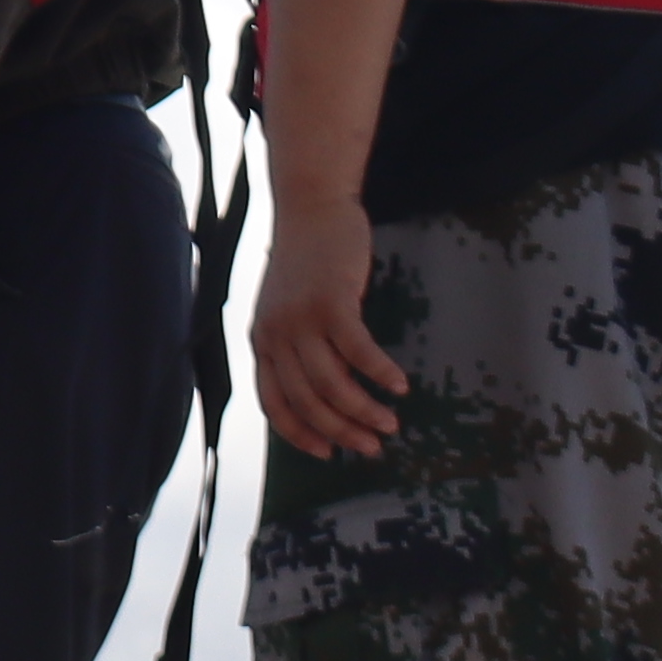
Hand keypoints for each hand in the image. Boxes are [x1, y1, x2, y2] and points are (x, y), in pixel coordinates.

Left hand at [253, 196, 409, 460]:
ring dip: (363, 410)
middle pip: (307, 400)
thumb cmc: (306, 260)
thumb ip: (298, 344)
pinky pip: (357, 351)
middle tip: (372, 447)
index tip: (326, 454)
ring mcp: (302, 320)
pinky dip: (379, 373)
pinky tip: (399, 386)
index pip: (274, 403)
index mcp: (263, 342)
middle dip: (340, 431)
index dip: (299, 434)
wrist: (310, 206)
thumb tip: (326, 385)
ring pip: (332, 383)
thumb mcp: (287, 307)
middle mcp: (275, 336)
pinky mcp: (332, 302)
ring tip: (390, 424)